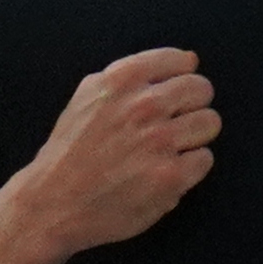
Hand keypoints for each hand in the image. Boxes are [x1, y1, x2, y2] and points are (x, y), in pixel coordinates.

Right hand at [0, 49, 216, 258]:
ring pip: (210, 123)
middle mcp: (143, 106)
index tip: (172, 94)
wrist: (52, 204)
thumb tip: (189, 59)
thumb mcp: (90, 95)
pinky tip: (166, 173)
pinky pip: (204, 159)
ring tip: (169, 150)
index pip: (180, 60)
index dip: (181, 77)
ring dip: (194, 137)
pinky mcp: (170, 177)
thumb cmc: (71, 151)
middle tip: (174, 124)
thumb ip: (136, 74)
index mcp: (122, 80)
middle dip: (192, 106)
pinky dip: (189, 168)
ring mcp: (159, 142)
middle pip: (202, 89)